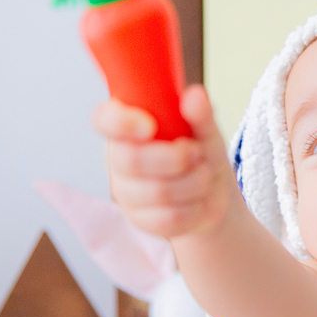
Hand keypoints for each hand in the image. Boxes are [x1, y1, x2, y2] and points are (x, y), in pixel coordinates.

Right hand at [93, 84, 232, 238]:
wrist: (211, 194)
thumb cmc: (199, 153)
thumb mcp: (205, 130)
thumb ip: (200, 114)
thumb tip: (194, 96)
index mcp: (127, 127)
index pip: (105, 119)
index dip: (120, 123)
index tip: (149, 126)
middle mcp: (118, 159)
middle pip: (131, 161)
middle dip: (175, 158)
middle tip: (196, 153)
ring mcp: (126, 193)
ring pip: (157, 192)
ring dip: (193, 182)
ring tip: (203, 174)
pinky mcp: (140, 220)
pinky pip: (168, 218)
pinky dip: (194, 207)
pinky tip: (198, 199)